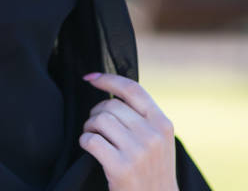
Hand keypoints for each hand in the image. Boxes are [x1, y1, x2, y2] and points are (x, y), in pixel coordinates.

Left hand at [79, 73, 177, 190]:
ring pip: (100, 120)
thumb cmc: (152, 170)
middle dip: (96, 112)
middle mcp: (153, 135)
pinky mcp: (121, 168)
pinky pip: (91, 141)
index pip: (133, 89)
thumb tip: (111, 90)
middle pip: (111, 105)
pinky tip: (90, 147)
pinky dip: (84, 141)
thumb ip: (143, 117)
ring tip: (93, 136)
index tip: (91, 78)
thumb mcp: (158, 140)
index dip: (108, 79)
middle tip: (95, 125)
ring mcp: (138, 152)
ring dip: (89, 127)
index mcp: (163, 124)